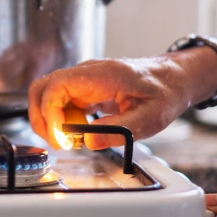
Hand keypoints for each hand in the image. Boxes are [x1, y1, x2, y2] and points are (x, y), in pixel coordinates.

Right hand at [28, 57, 191, 148]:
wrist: (174, 78)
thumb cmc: (166, 92)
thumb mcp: (151, 117)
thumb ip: (121, 130)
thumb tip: (90, 142)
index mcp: (103, 74)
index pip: (57, 85)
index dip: (50, 113)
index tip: (61, 136)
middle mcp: (87, 73)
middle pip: (43, 88)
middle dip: (41, 118)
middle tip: (57, 142)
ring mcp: (83, 80)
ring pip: (47, 96)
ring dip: (48, 120)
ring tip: (66, 141)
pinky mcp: (84, 90)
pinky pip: (60, 102)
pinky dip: (59, 120)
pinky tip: (75, 135)